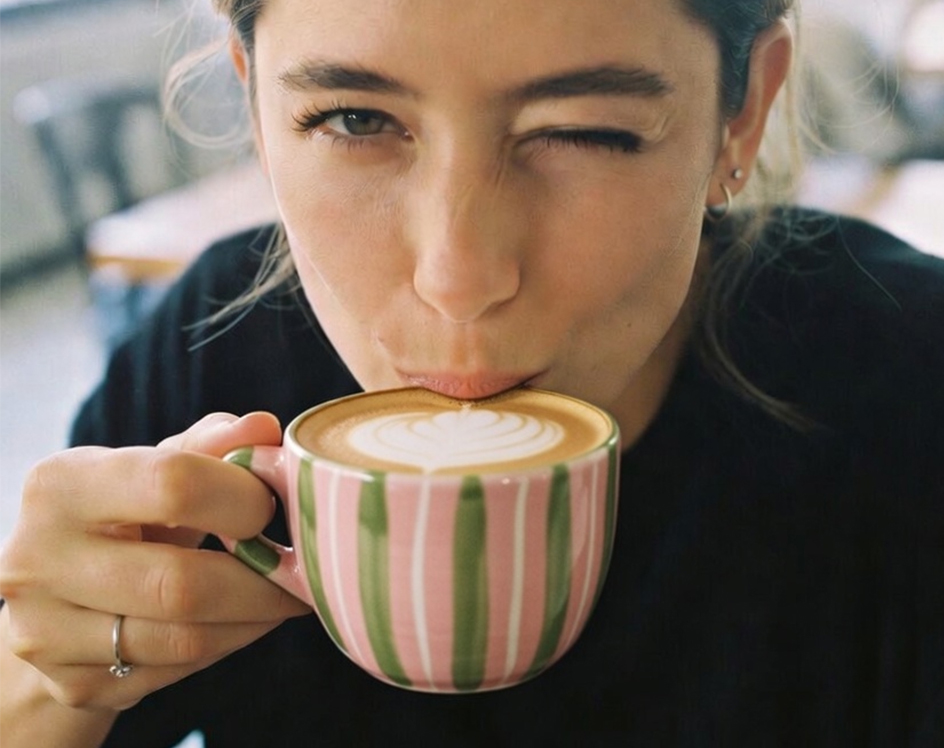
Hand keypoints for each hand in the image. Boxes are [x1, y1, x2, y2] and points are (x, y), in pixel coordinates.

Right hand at [0, 412, 309, 719]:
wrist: (54, 595)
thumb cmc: (121, 516)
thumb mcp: (154, 468)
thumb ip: (210, 446)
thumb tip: (265, 428)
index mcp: (61, 485)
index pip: (173, 485)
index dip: (243, 497)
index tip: (274, 506)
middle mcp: (39, 559)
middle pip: (181, 583)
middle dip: (261, 581)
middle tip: (303, 570)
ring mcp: (47, 632)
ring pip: (184, 640)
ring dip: (253, 619)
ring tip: (283, 597)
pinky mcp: (72, 683)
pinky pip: (176, 672)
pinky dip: (224, 646)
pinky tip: (240, 622)